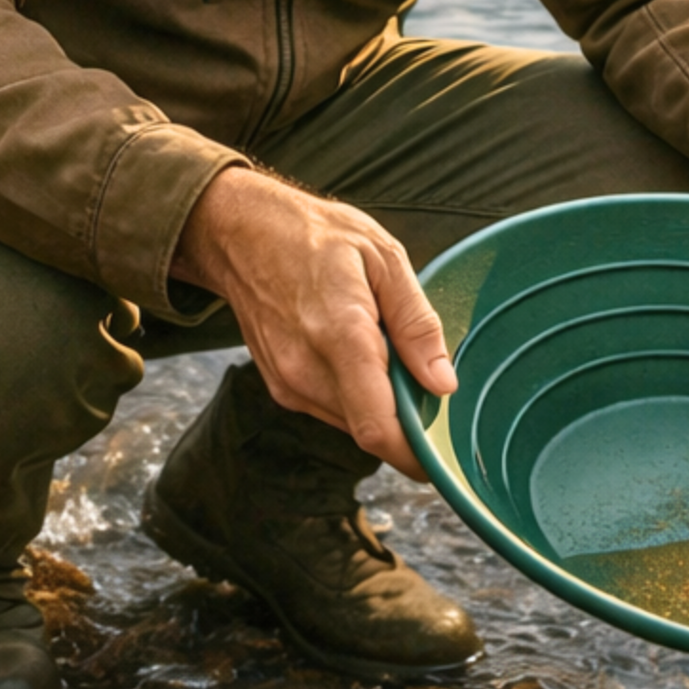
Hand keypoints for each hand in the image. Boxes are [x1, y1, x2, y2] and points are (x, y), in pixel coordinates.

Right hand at [171, 166, 456, 477]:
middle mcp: (307, 369)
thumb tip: (443, 384)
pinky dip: (356, 394)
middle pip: (371, 430)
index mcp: (340, 335)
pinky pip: (332, 409)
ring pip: (352, 423)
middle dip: (406, 418)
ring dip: (380, 403)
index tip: (445, 454)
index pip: (378, 427)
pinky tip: (356, 351)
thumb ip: (416, 323)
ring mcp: (288, 383)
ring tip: (383, 347)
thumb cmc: (316, 235)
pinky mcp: (281, 387)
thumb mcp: (384, 257)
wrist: (243, 234)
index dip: (416, 454)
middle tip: (422, 373)